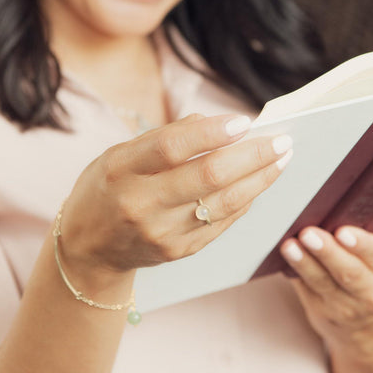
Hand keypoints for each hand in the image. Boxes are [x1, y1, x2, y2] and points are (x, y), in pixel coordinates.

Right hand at [60, 114, 292, 280]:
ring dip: (259, 180)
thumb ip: (166, 137)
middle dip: (252, 156)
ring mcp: (161, 232)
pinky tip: (259, 184)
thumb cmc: (107, 189)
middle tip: (282, 141)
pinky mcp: (178, 251)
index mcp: (121, 170)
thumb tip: (217, 124)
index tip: (245, 121)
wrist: (90, 244)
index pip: (172, 147)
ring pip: (224, 203)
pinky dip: (245, 200)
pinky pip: (222, 223)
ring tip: (281, 160)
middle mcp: (141, 203)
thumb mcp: (119, 154)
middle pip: (208, 176)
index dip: (212, 133)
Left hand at [280, 226, 372, 359]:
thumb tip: (332, 212)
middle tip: (309, 234)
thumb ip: (366, 243)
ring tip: (290, 246)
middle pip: (347, 271)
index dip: (360, 244)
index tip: (343, 232)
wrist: (371, 332)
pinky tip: (282, 259)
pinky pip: (304, 287)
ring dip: (303, 262)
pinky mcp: (320, 311)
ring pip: (322, 282)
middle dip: (326, 251)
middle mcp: (372, 293)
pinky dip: (292, 271)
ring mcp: (345, 307)